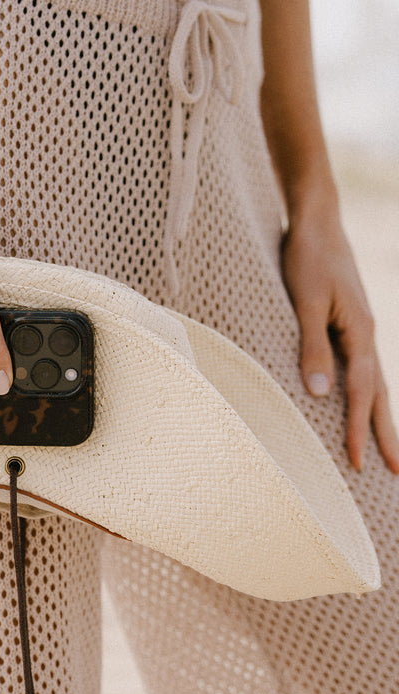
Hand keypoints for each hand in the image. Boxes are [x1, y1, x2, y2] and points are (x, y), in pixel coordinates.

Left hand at [282, 202, 398, 472]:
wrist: (316, 222)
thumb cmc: (307, 258)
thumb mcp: (305, 301)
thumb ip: (311, 346)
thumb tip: (319, 394)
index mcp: (359, 332)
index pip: (361, 392)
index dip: (359, 429)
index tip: (360, 464)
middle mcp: (365, 335)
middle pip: (378, 394)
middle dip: (385, 433)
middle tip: (397, 471)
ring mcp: (359, 329)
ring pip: (372, 382)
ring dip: (378, 415)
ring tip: (386, 447)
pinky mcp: (347, 323)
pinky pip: (359, 367)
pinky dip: (363, 392)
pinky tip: (359, 402)